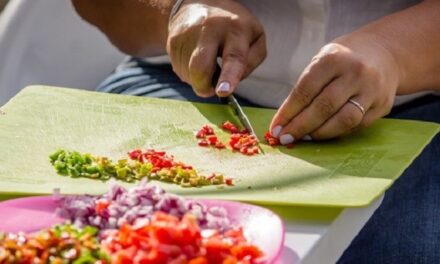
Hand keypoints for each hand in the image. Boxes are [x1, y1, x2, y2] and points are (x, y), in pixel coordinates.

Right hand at [167, 0, 265, 96]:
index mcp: (235, 29)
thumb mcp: (255, 37)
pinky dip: (189, 73)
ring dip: (198, 79)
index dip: (228, 77)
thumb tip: (235, 80)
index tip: (223, 91)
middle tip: (211, 89)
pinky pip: (179, 70)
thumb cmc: (233, 27)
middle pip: (200, 68)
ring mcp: (188, 34)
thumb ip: (252, 61)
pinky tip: (195, 59)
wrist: (200, 3)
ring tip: (207, 63)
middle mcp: (209, 29)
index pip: (233, 57)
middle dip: (203, 87)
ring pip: (188, 74)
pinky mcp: (173, 41)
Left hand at [270, 34, 400, 142]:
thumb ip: (306, 87)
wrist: (384, 54)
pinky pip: (356, 126)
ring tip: (304, 138)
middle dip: (300, 126)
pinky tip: (323, 133)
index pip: (305, 91)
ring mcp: (372, 90)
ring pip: (343, 120)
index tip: (275, 128)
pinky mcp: (382, 106)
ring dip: (319, 133)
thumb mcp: (322, 61)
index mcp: (333, 58)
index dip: (288, 113)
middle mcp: (355, 73)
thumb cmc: (342, 60)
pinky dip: (336, 133)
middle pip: (323, 107)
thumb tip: (285, 120)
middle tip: (285, 138)